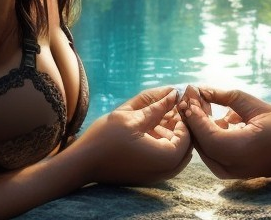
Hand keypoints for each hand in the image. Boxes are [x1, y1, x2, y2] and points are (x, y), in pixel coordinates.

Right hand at [75, 87, 191, 185]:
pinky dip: (162, 143)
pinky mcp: (148, 176)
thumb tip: (174, 93)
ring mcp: (157, 176)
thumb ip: (158, 107)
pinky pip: (165, 159)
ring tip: (156, 115)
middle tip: (166, 107)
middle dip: (178, 124)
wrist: (82, 163)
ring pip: (176, 152)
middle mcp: (166, 170)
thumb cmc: (105, 139)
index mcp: (166, 156)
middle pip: (185, 144)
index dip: (182, 114)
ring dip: (170, 133)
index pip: (188, 133)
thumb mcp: (133, 117)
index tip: (174, 100)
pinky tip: (149, 129)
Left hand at [178, 85, 270, 179]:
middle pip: (198, 139)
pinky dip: (208, 132)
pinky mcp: (228, 170)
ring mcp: (226, 171)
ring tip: (200, 100)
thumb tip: (203, 90)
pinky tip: (213, 114)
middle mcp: (227, 166)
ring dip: (200, 123)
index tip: (188, 92)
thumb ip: (228, 97)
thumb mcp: (256, 108)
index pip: (203, 131)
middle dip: (193, 116)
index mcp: (234, 151)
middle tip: (190, 93)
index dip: (193, 111)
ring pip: (202, 145)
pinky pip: (210, 149)